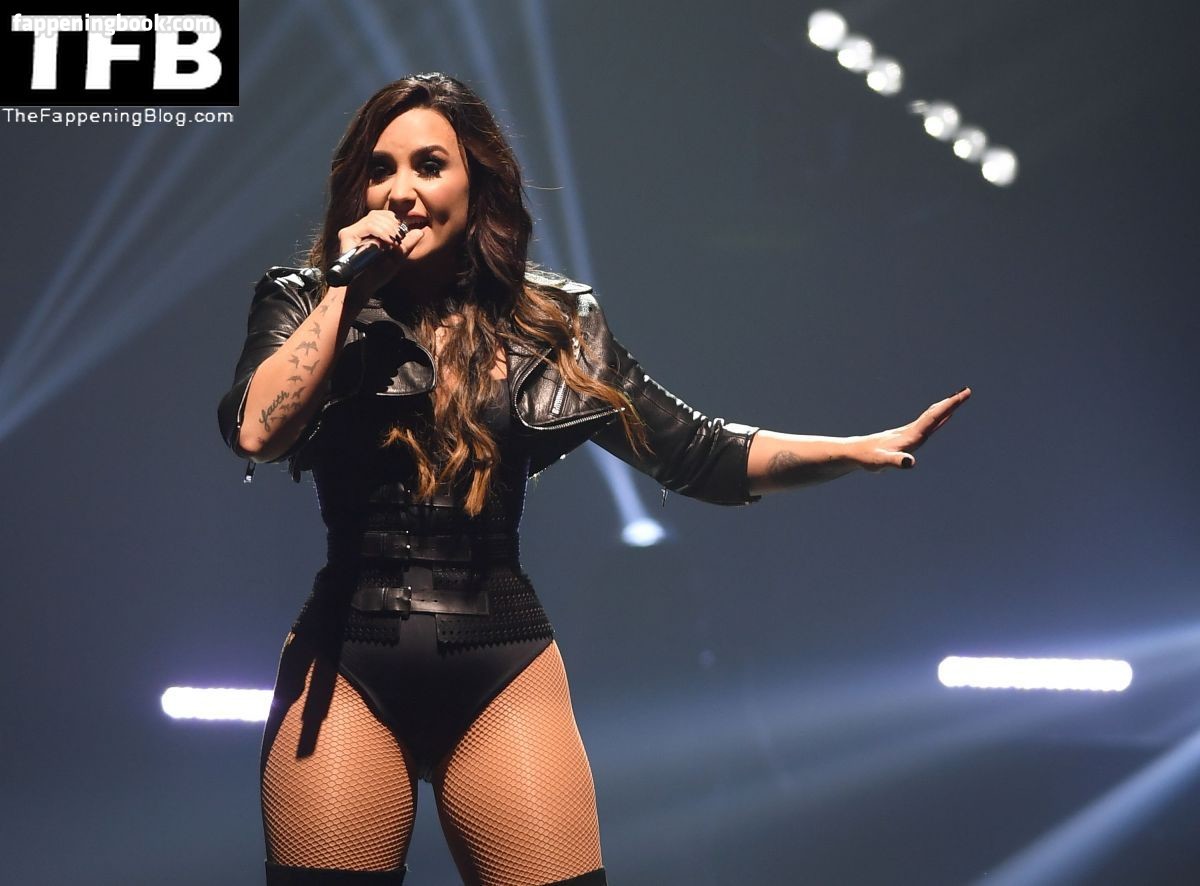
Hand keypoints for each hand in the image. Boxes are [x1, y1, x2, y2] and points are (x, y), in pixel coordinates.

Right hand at [334, 209, 425, 298]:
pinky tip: (388, 241)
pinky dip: (381, 231)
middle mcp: (359, 229)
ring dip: (388, 229)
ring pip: (373, 218)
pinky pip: (368, 226)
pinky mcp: (347, 235)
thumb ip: (407, 245)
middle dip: (393, 224)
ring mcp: (352, 231)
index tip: (403, 233)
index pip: (383, 215)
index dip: (395, 220)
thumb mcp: (397, 258)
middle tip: (399, 238)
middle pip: (378, 214)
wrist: (363, 288)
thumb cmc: (377, 275)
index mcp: (369, 232)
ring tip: (394, 242)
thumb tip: (420, 232)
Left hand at [855, 387, 971, 471]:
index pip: (933, 417)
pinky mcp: (906, 437)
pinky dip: (937, 419)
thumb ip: (895, 462)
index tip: (962, 395)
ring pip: (931, 417)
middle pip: (934, 414)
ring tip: (958, 400)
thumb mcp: (882, 462)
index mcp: (911, 435)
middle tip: (967, 391)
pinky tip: (941, 418)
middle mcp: (912, 431)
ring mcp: (909, 433)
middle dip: (951, 403)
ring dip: (945, 408)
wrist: (855, 453)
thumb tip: (909, 462)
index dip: (948, 407)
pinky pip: (926, 425)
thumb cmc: (868, 459)